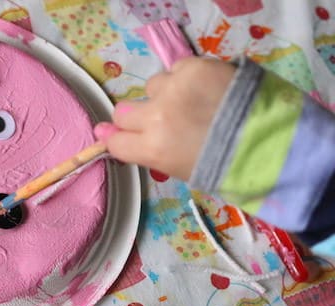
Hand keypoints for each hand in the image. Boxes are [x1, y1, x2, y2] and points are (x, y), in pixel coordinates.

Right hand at [95, 57, 235, 180]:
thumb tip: (101, 135)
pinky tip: (207, 90)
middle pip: (123, 111)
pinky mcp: (194, 66)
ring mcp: (175, 89)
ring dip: (166, 95)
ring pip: (152, 87)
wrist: (273, 139)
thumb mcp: (179, 169)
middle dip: (138, 118)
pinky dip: (187, 79)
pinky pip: (176, 69)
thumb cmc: (224, 165)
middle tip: (164, 122)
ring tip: (195, 104)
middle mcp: (157, 117)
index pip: (115, 140)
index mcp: (153, 149)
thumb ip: (142, 151)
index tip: (129, 137)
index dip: (121, 139)